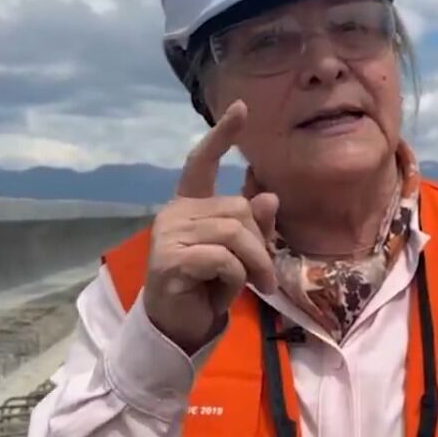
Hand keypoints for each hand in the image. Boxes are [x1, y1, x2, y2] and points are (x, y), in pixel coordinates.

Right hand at [142, 100, 278, 353]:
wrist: (179, 327)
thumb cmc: (209, 287)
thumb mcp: (241, 255)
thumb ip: (255, 227)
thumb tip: (269, 197)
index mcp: (190, 205)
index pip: (202, 162)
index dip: (222, 136)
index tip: (242, 108)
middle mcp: (175, 212)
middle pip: (237, 209)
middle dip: (260, 245)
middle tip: (264, 277)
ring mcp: (168, 234)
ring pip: (234, 234)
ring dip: (253, 265)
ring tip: (249, 287)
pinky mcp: (169, 259)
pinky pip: (222, 258)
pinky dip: (235, 278)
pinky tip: (225, 293)